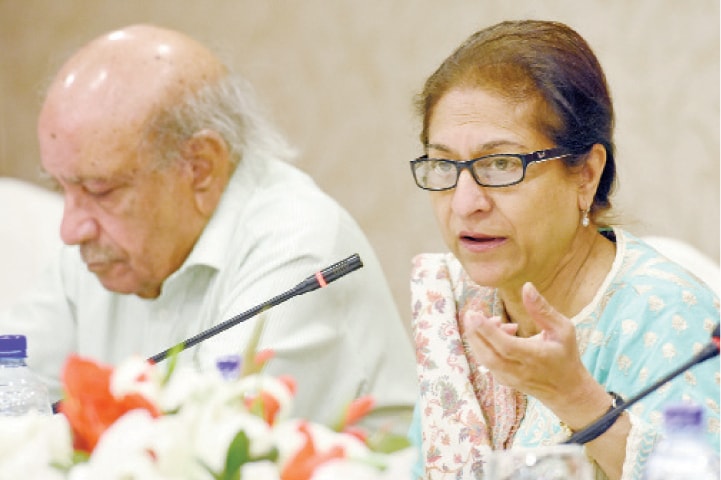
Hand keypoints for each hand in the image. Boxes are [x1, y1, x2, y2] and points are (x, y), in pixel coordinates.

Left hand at [463, 282, 602, 413]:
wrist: (566, 391)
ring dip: (480, 336)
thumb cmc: (565, 355)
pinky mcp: (502, 379)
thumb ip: (543, 310)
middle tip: (472, 312)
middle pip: (488, 354)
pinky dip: (485, 344)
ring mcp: (508, 378)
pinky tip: (503, 332)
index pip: (506, 346)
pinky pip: (486, 360)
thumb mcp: (563, 329)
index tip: (473, 314)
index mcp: (535, 357)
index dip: (487, 330)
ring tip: (498, 320)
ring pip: (484, 357)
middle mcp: (519, 371)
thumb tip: (527, 286)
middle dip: (474, 332)